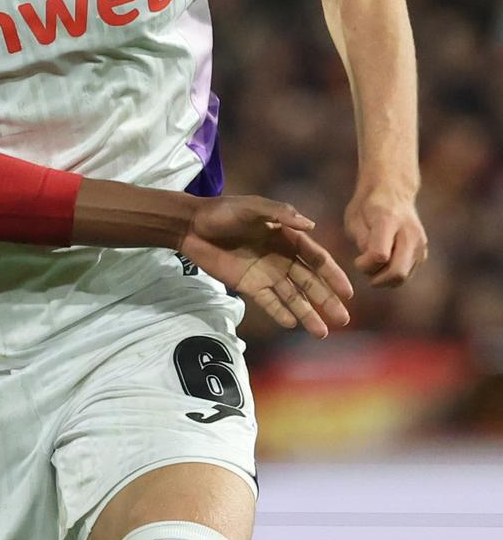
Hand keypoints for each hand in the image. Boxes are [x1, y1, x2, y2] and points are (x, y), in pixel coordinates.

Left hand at [179, 195, 353, 337]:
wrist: (191, 226)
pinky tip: (292, 324)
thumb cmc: (222, 211)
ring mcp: (266, 273)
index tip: (348, 293)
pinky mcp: (249, 285)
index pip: (317, 259)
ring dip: (308, 314)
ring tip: (322, 332)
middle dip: (327, 300)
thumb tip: (310, 225)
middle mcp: (282, 258)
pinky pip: (269, 302)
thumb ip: (279, 213)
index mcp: (288, 238)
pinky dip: (280, 313)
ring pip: (293, 296)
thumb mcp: (251, 207)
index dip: (333, 276)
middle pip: (310, 282)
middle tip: (344, 320)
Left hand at [343, 188, 426, 286]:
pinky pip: (407, 274)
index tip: (357, 259)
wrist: (393, 192)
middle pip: (397, 272)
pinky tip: (384, 262)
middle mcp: (409, 233)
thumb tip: (371, 261)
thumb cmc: (367, 206)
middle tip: (365, 268)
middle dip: (377, 278)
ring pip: (403, 276)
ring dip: (384, 278)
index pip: (380, 255)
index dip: (365, 264)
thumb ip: (361, 239)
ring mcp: (420, 244)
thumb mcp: (354, 217)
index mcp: (388, 220)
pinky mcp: (423, 252)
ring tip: (373, 263)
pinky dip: (393, 275)